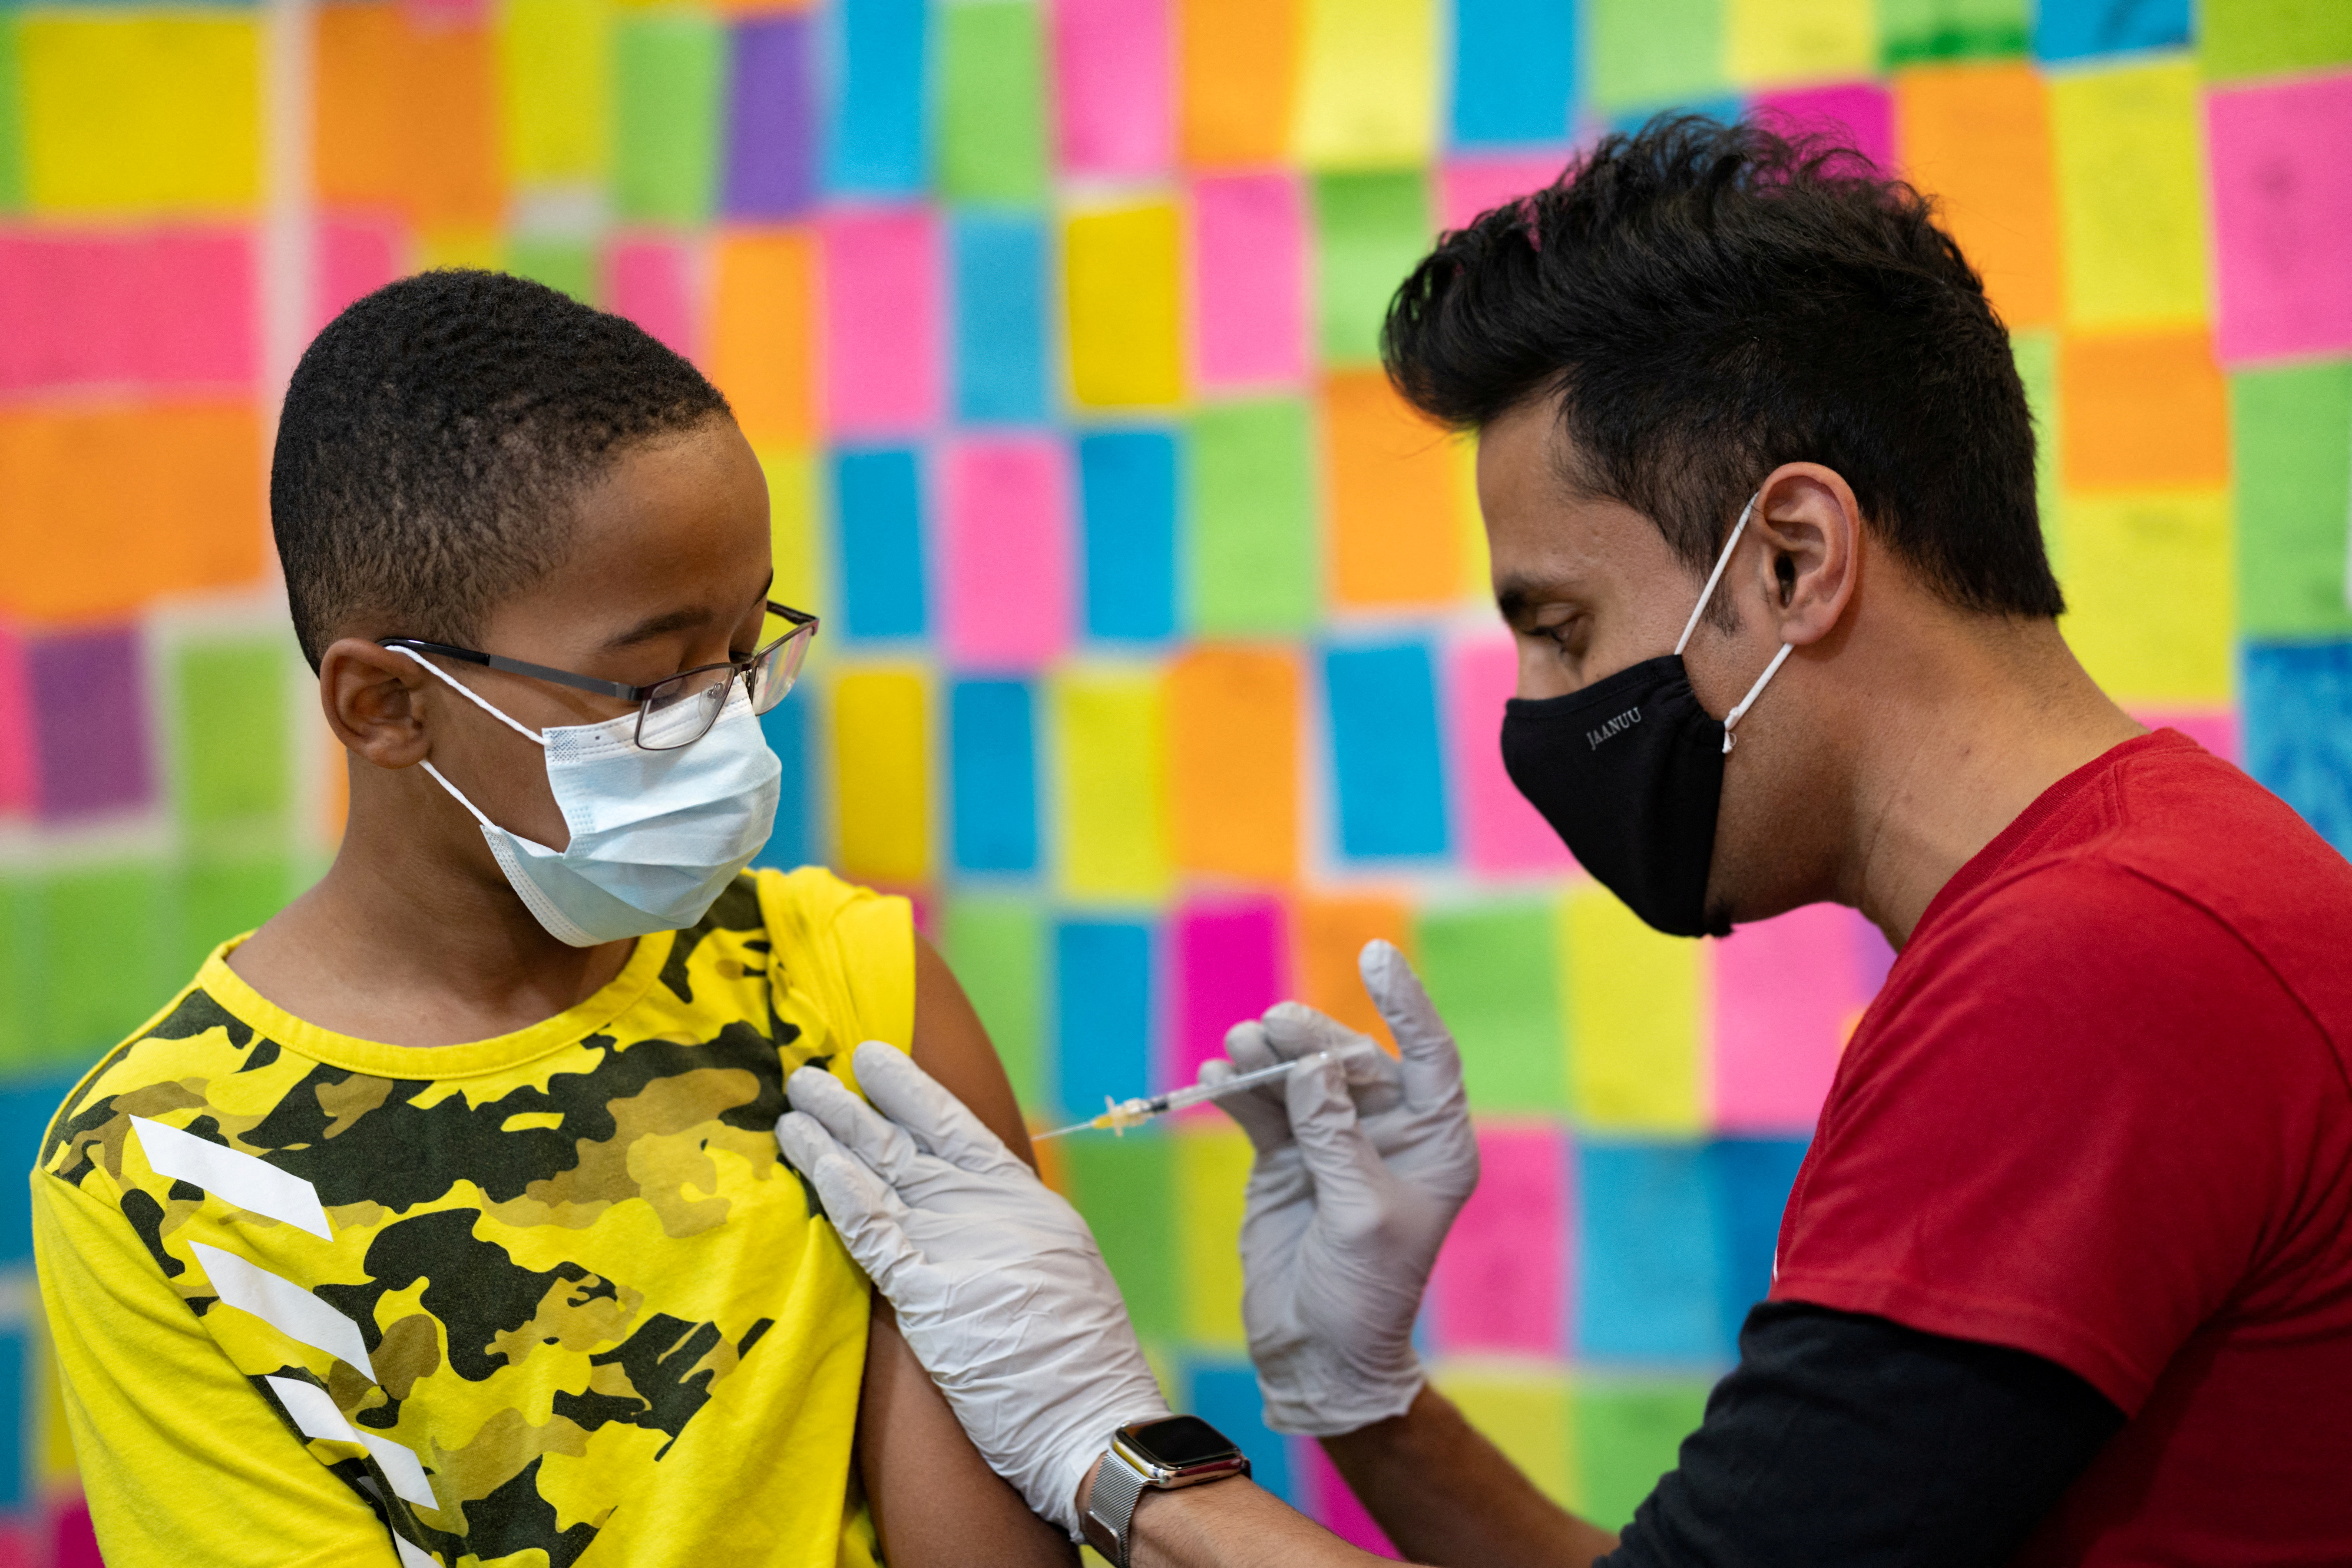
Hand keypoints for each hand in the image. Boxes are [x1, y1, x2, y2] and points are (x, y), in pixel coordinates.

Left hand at [776, 1041, 1170, 1536]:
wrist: (1094, 1426)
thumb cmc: (1074, 1367)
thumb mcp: (1051, 1276)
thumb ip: (1003, 1243)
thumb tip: (958, 1223)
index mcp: (1027, 1204)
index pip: (960, 1132)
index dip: (914, 1093)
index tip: (874, 1059)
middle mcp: (995, 1213)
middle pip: (911, 1145)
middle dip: (857, 1106)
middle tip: (809, 1072)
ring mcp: (965, 1249)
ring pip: (886, 1176)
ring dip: (834, 1137)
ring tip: (793, 1105)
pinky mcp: (933, 1296)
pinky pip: (876, 1234)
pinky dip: (843, 1196)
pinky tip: (816, 1164)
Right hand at [1201, 940, 1479, 1436]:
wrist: (1318, 1355)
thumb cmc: (1364, 1295)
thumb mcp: (1361, 1215)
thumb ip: (1336, 1137)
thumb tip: (1311, 1067)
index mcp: (1434, 1144)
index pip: (1429, 1056)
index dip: (1406, 1004)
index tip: (1376, 958)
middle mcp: (1386, 1134)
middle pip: (1351, 1060)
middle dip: (1311, 1038)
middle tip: (1271, 1026)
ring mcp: (1331, 1142)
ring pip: (1300, 1077)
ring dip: (1267, 1057)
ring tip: (1236, 1044)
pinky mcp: (1285, 1158)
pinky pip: (1263, 1108)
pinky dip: (1239, 1089)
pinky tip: (1215, 1073)